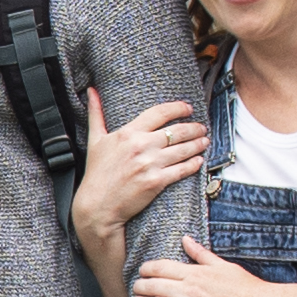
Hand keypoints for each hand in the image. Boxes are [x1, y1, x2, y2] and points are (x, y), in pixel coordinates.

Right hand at [68, 92, 202, 246]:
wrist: (98, 206)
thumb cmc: (96, 173)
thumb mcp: (95, 140)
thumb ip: (96, 113)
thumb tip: (91, 90)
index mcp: (128, 133)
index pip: (159, 113)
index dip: (178, 108)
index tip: (188, 108)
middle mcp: (141, 146)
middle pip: (176, 131)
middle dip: (194, 128)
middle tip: (201, 127)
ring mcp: (150, 164)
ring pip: (183, 150)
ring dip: (197, 144)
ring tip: (205, 141)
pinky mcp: (157, 182)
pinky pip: (182, 169)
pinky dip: (194, 164)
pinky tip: (199, 160)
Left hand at [129, 238, 292, 296]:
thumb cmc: (246, 286)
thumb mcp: (223, 265)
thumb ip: (200, 254)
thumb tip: (185, 239)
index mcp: (195, 273)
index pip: (160, 267)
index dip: (146, 269)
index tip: (142, 271)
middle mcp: (190, 291)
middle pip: (153, 286)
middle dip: (139, 286)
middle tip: (135, 287)